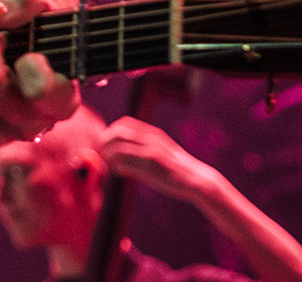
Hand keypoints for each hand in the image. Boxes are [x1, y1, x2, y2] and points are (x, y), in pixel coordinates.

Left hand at [98, 116, 220, 204]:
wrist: (196, 179)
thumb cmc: (175, 167)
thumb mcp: (160, 150)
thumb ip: (144, 146)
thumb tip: (125, 149)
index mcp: (153, 133)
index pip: (124, 123)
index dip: (112, 131)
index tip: (109, 143)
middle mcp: (151, 139)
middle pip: (117, 132)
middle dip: (106, 142)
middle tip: (105, 153)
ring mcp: (151, 151)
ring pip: (119, 147)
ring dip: (109, 155)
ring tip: (110, 163)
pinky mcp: (152, 166)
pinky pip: (126, 164)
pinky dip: (117, 167)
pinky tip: (119, 172)